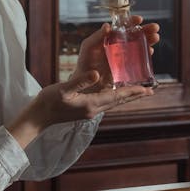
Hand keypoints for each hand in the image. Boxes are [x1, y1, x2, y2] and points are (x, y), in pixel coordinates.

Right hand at [9, 69, 153, 146]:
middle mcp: (94, 109)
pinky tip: (117, 92)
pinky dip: (115, 96)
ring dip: (126, 95)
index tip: (147, 89)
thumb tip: (96, 73)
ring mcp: (90, 111)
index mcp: (91, 104)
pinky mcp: (86, 110)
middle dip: (135, 95)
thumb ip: (80, 81)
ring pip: (114, 102)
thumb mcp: (64, 89)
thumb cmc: (49, 102)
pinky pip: (106, 102)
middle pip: (119, 101)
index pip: (117, 97)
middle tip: (151, 91)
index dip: (132, 92)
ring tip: (139, 91)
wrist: (38, 118)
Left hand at [75, 17, 159, 91]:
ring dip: (148, 41)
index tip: (139, 19)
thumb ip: (96, 37)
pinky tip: (150, 52)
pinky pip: (138, 60)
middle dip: (145, 30)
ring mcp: (123, 57)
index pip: (122, 27)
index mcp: (109, 38)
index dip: (131, 22)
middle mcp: (118, 46)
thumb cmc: (84, 63)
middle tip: (155, 28)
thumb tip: (107, 25)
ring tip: (155, 38)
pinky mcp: (126, 68)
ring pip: (139, 46)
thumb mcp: (88, 48)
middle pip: (134, 35)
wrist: (85, 84)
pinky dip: (145, 55)